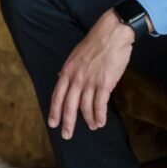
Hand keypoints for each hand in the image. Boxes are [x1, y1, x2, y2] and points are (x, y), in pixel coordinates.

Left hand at [48, 9, 133, 138]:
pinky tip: (100, 121)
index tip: (53, 123)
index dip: (55, 111)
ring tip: (92, 126)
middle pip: (69, 106)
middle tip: (67, 134)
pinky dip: (99, 115)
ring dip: (88, 119)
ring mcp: (90, 81)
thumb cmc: (97, 41)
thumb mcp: (76, 54)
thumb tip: (62, 77)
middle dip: (67, 122)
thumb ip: (70, 69)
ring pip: (85, 107)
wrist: (113, 33)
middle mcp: (76, 78)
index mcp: (67, 71)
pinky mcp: (105, 83)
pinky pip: (100, 104)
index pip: (57, 96)